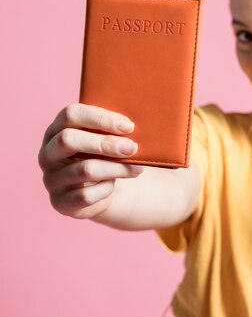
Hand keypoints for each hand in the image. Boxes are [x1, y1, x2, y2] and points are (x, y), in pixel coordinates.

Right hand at [38, 103, 143, 218]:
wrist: (100, 190)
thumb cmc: (105, 157)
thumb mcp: (107, 140)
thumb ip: (115, 131)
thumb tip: (136, 128)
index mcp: (57, 129)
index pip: (71, 114)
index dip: (101, 118)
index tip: (129, 126)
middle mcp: (48, 153)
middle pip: (69, 139)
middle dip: (106, 143)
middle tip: (132, 147)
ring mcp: (51, 179)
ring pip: (84, 169)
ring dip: (116, 168)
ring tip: (137, 168)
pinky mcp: (60, 202)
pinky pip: (86, 195)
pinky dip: (107, 189)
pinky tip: (115, 185)